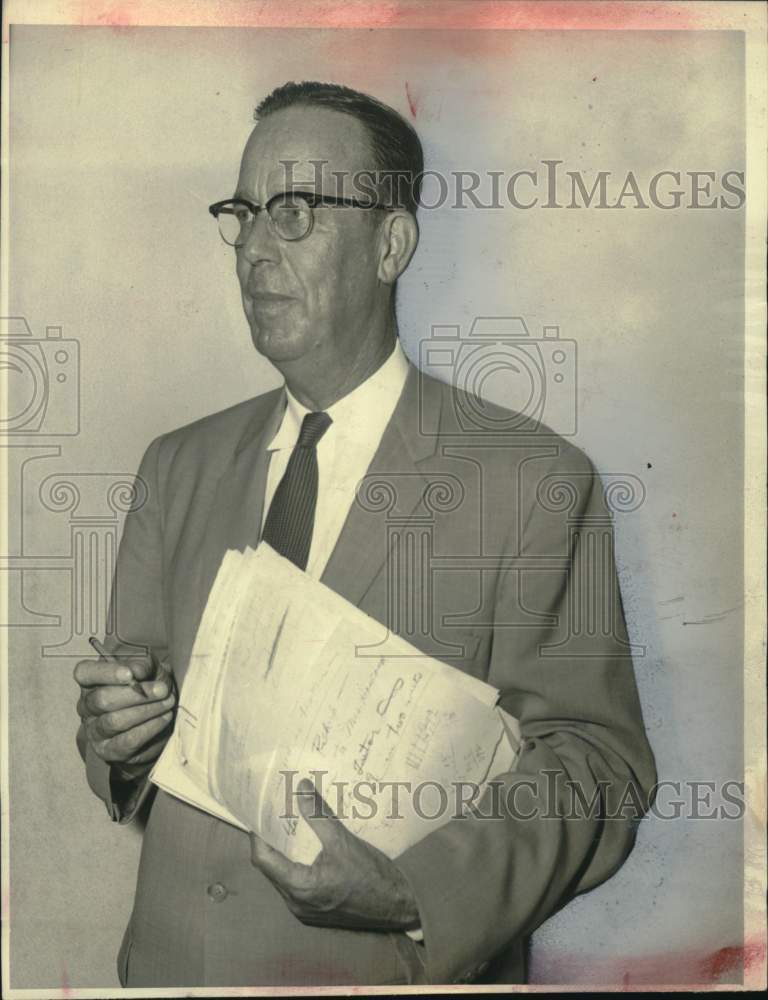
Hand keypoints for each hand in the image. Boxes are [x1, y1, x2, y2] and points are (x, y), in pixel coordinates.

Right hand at [74, 650, 175, 778]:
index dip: (107, 673)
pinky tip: (165, 717)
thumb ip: (143, 664)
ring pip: (115, 721)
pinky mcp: (108, 750)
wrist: (157, 722)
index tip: (131, 674)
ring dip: (146, 710)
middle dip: (136, 694)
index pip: (85, 672)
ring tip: (168, 703)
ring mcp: (95, 730)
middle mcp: (87, 706)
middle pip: (102, 700)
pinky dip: (150, 727)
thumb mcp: (150, 669)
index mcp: (91, 680)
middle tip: (163, 689)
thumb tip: (138, 671)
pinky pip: (128, 740)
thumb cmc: (149, 688)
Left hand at [249, 779, 419, 931]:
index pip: (263, 859)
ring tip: (286, 828)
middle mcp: (296, 904)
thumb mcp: (342, 840)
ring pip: (283, 879)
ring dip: (283, 856)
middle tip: (272, 816)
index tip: (259, 813)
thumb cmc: (372, 876)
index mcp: (299, 889)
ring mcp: (307, 911)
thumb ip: (318, 814)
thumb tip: (300, 787)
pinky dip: (296, 867)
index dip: (258, 835)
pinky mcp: (317, 912)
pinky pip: (297, 887)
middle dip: (270, 843)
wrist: (400, 905)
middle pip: (271, 870)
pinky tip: (305, 850)